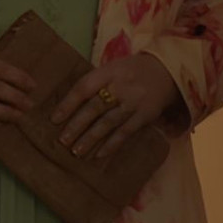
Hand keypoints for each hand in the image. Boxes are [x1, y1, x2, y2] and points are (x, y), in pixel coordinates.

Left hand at [52, 53, 179, 158]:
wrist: (168, 70)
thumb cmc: (132, 70)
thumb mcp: (113, 69)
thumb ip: (95, 83)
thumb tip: (68, 105)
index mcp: (109, 71)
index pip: (84, 87)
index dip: (68, 103)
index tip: (54, 119)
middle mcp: (121, 86)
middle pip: (95, 107)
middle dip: (76, 125)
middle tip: (62, 141)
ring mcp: (134, 102)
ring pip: (108, 122)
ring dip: (91, 138)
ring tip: (76, 151)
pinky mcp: (145, 116)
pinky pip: (125, 132)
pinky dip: (112, 144)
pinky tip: (99, 154)